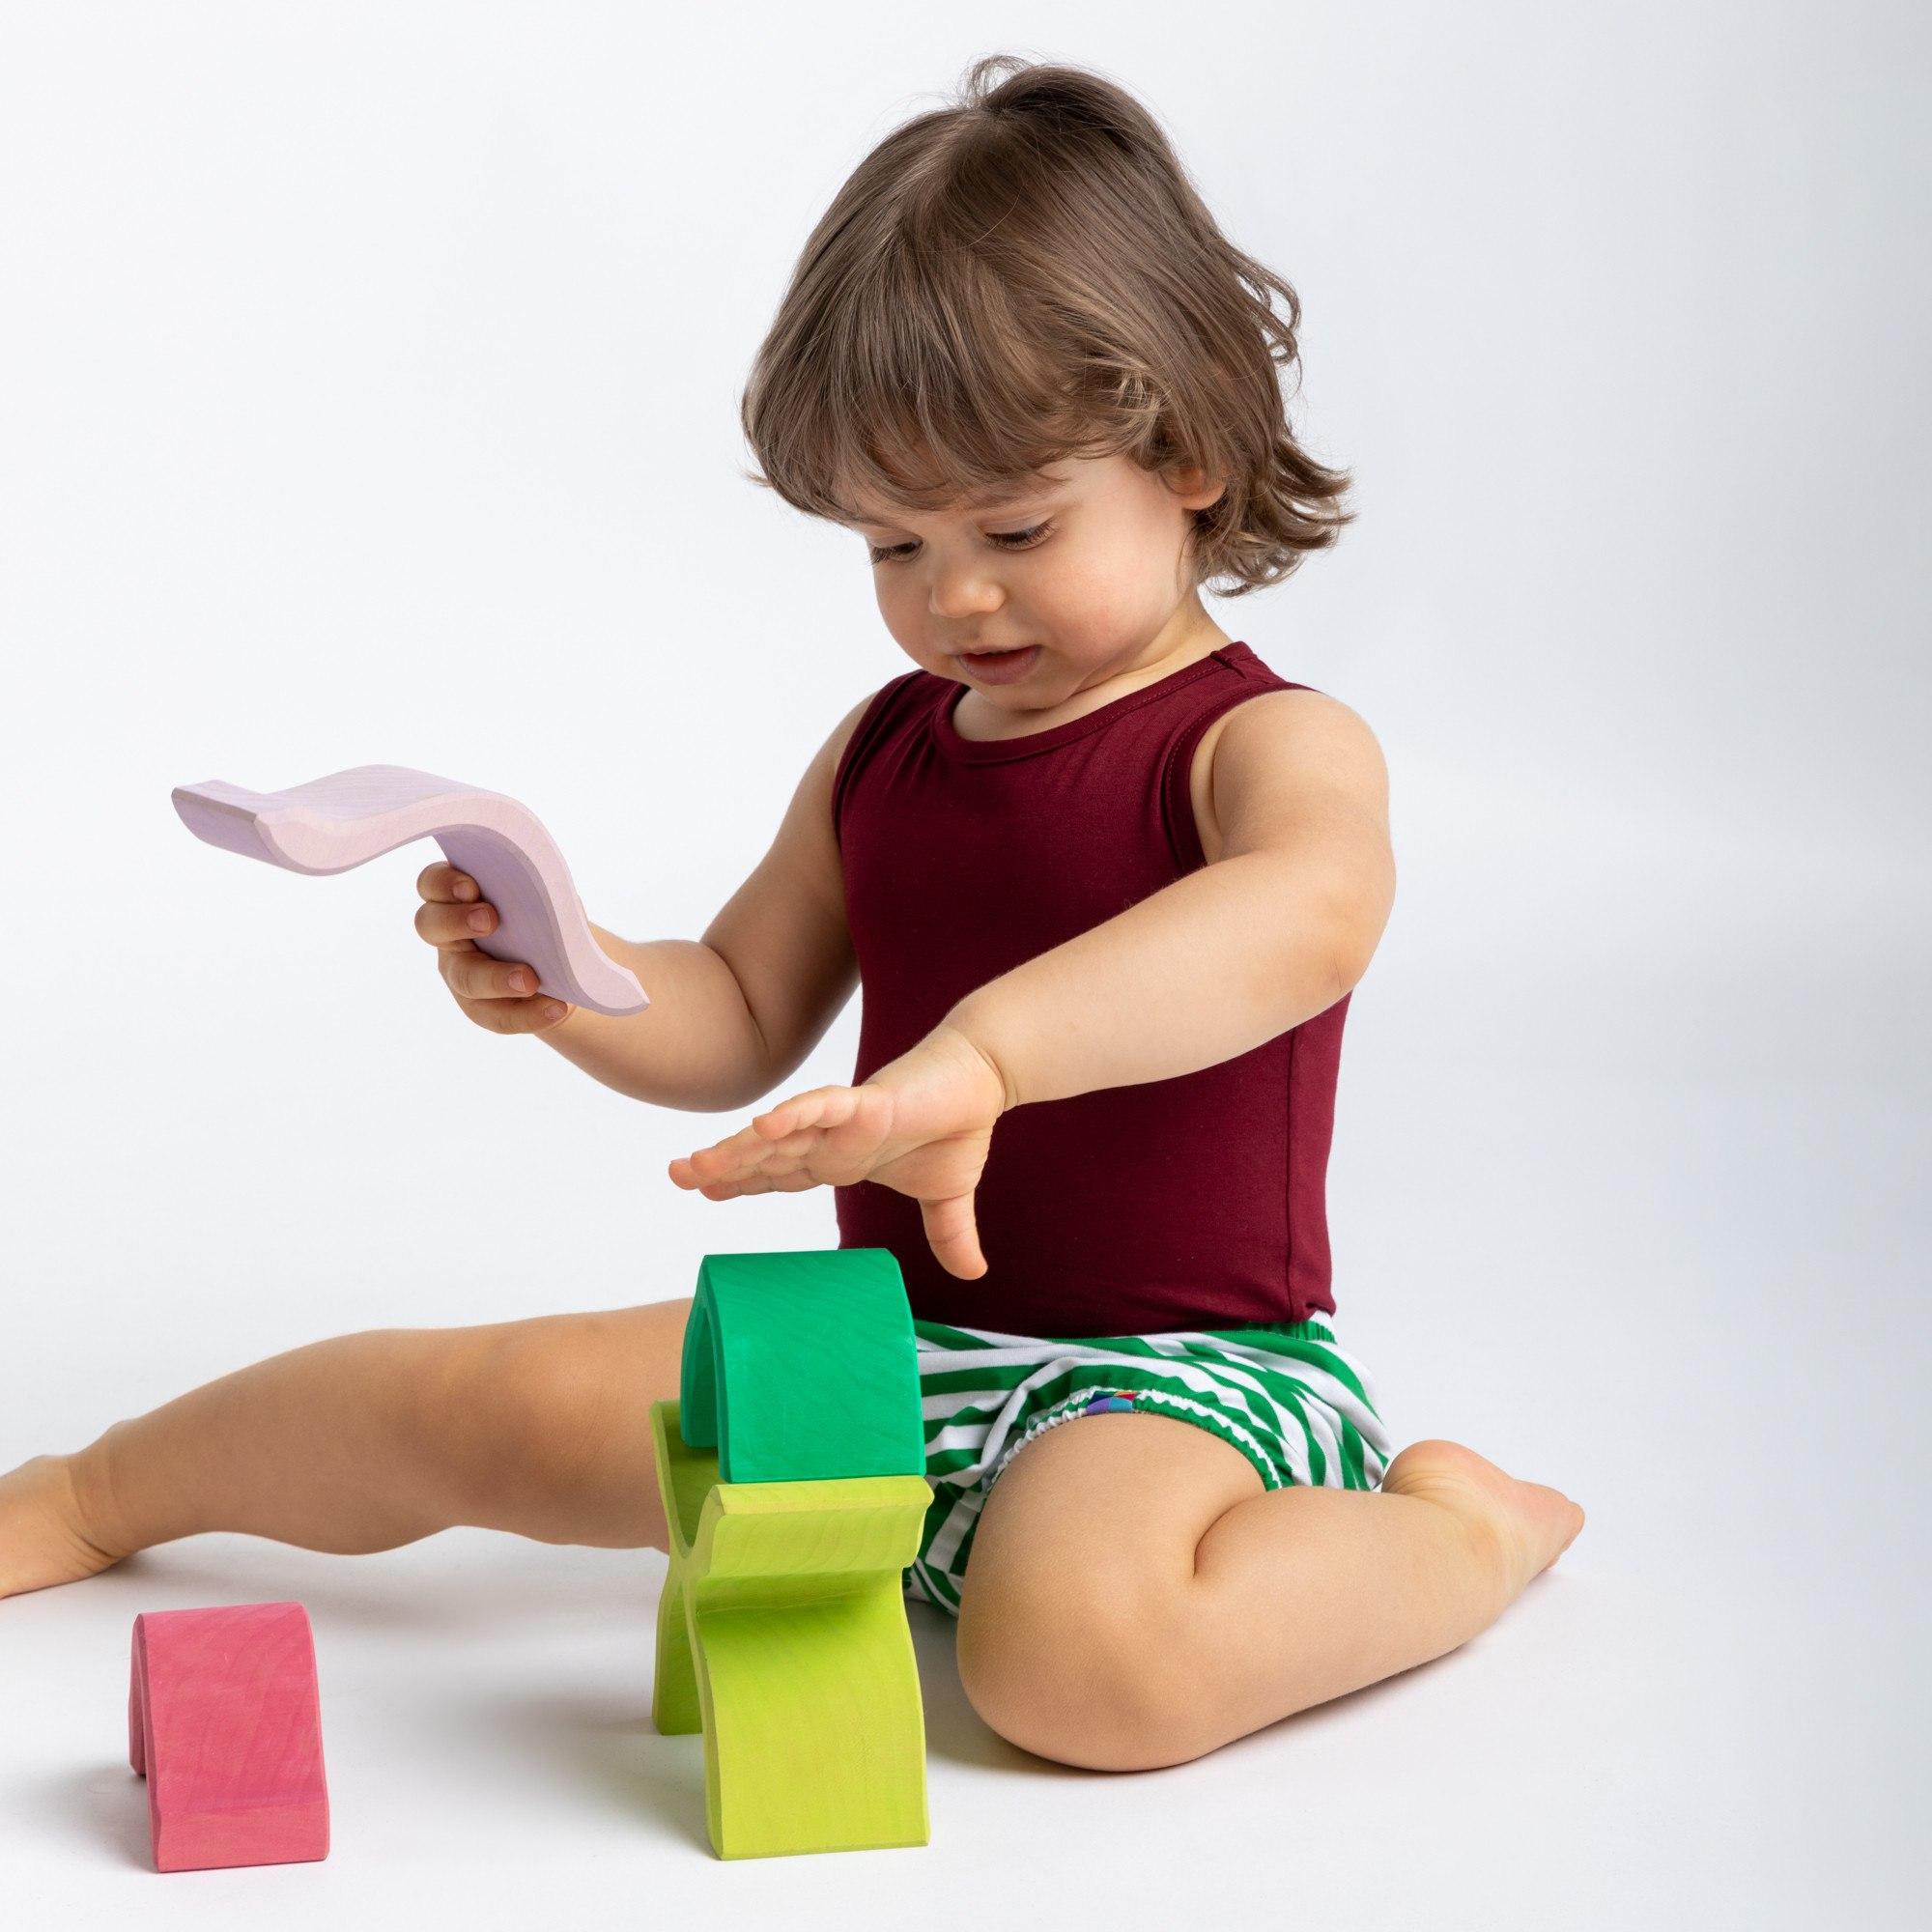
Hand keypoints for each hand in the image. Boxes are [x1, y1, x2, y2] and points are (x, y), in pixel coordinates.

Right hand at [414, 862, 573, 1034]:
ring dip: (496, 978)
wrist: (565, 967)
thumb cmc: (546, 917)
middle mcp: (449, 935)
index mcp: (457, 897)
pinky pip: (498, 1015)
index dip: (444, 883)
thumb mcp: (544, 900)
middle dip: (456, 921)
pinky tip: (556, 1007)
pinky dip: (529, 1014)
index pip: (432, 884)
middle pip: (431, 926)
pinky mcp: (481, 1008)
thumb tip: (548, 895)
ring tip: (530, 981)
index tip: (470, 886)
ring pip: (464, 978)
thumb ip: (535, 893)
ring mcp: (460, 973)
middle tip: (489, 919)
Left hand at [666, 1022, 1011, 1278]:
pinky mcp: (867, 1103)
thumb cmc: (958, 1125)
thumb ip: (950, 1234)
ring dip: (739, 1149)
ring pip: (782, 1136)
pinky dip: (794, 1116)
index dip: (744, 1181)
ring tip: (696, 1163)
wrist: (983, 1078)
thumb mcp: (948, 1196)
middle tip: (676, 1175)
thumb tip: (974, 1274)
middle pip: (767, 1157)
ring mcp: (845, 1122)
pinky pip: (823, 1107)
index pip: (783, 1175)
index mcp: (842, 1160)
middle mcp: (833, 1141)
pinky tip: (763, 1126)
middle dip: (722, 1166)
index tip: (704, 1191)